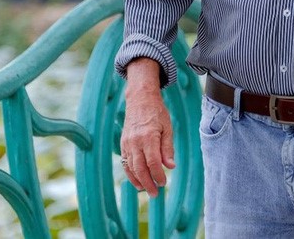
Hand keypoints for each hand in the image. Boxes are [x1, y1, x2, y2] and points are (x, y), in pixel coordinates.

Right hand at [120, 58, 175, 196]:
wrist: (140, 100)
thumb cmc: (157, 113)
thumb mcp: (167, 128)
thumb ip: (168, 148)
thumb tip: (170, 166)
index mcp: (148, 137)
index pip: (153, 162)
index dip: (158, 175)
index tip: (163, 183)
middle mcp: (135, 141)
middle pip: (140, 168)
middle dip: (148, 183)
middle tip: (155, 194)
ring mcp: (127, 143)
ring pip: (131, 167)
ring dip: (138, 181)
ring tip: (146, 190)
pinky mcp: (123, 143)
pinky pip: (125, 162)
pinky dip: (130, 173)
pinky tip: (137, 180)